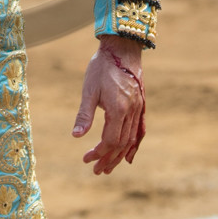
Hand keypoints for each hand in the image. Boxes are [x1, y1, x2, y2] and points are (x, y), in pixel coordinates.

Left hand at [72, 36, 144, 174]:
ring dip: (119, 156)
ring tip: (108, 167)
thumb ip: (84, 114)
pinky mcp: (141, 104)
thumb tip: (76, 136)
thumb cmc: (102, 67)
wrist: (122, 47)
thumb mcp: (89, 89)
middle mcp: (132, 111)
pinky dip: (135, 145)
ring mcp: (139, 108)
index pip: (110, 141)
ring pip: (132, 140)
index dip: (99, 153)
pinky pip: (140, 130)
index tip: (86, 159)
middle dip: (108, 159)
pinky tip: (129, 156)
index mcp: (118, 109)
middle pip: (122, 144)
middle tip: (96, 170)